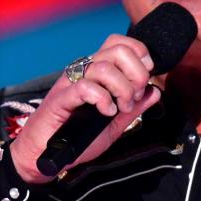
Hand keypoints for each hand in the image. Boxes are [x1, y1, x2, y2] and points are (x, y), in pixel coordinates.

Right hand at [9, 34, 161, 183]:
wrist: (45, 156)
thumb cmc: (77, 138)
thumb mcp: (115, 124)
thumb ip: (135, 108)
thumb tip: (156, 91)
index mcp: (97, 72)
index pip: (121, 44)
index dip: (140, 55)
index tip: (145, 80)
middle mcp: (84, 71)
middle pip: (118, 50)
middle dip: (136, 74)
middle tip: (133, 98)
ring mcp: (71, 82)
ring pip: (104, 67)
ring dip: (121, 89)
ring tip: (120, 108)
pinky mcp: (61, 98)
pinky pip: (86, 87)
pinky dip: (103, 99)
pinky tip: (106, 112)